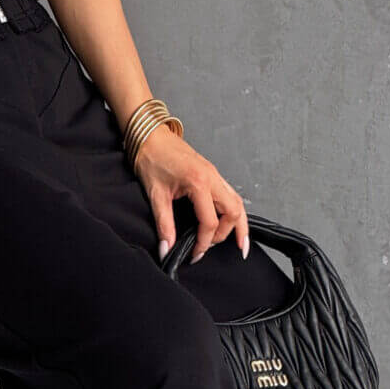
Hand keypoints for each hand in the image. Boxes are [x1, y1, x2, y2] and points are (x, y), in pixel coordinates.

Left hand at [132, 127, 249, 263]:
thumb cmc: (152, 157)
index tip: (194, 253)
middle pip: (233, 213)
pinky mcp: (212, 174)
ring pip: (237, 203)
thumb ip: (163, 225)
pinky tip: (232, 222)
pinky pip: (231, 195)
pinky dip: (234, 211)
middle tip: (209, 248)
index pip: (210, 222)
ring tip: (239, 243)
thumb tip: (166, 248)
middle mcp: (212, 178)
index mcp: (199, 183)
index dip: (203, 242)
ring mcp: (215, 175)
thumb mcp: (155, 195)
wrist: (150, 135)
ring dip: (238, 224)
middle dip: (225, 235)